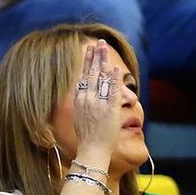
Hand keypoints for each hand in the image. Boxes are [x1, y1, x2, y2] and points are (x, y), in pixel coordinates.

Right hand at [68, 41, 124, 165]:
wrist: (91, 151)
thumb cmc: (87, 139)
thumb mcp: (79, 118)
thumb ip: (83, 106)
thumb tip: (85, 98)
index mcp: (80, 100)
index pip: (83, 76)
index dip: (86, 62)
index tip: (89, 51)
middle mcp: (87, 99)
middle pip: (91, 73)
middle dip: (95, 56)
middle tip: (98, 43)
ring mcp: (98, 103)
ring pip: (101, 78)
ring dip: (104, 61)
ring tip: (106, 48)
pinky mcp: (109, 109)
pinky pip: (112, 91)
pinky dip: (114, 79)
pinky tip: (116, 68)